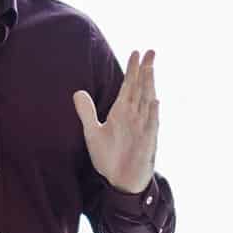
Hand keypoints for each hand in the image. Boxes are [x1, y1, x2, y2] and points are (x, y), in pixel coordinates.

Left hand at [74, 50, 158, 193]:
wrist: (119, 181)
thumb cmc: (109, 158)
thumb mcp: (93, 133)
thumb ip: (86, 113)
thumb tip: (77, 92)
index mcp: (121, 112)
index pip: (129, 86)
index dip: (132, 70)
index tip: (135, 52)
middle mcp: (134, 117)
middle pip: (141, 88)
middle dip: (145, 70)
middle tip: (150, 51)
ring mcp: (142, 128)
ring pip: (148, 102)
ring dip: (150, 85)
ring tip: (151, 68)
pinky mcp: (147, 142)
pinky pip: (151, 125)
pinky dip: (153, 113)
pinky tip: (155, 101)